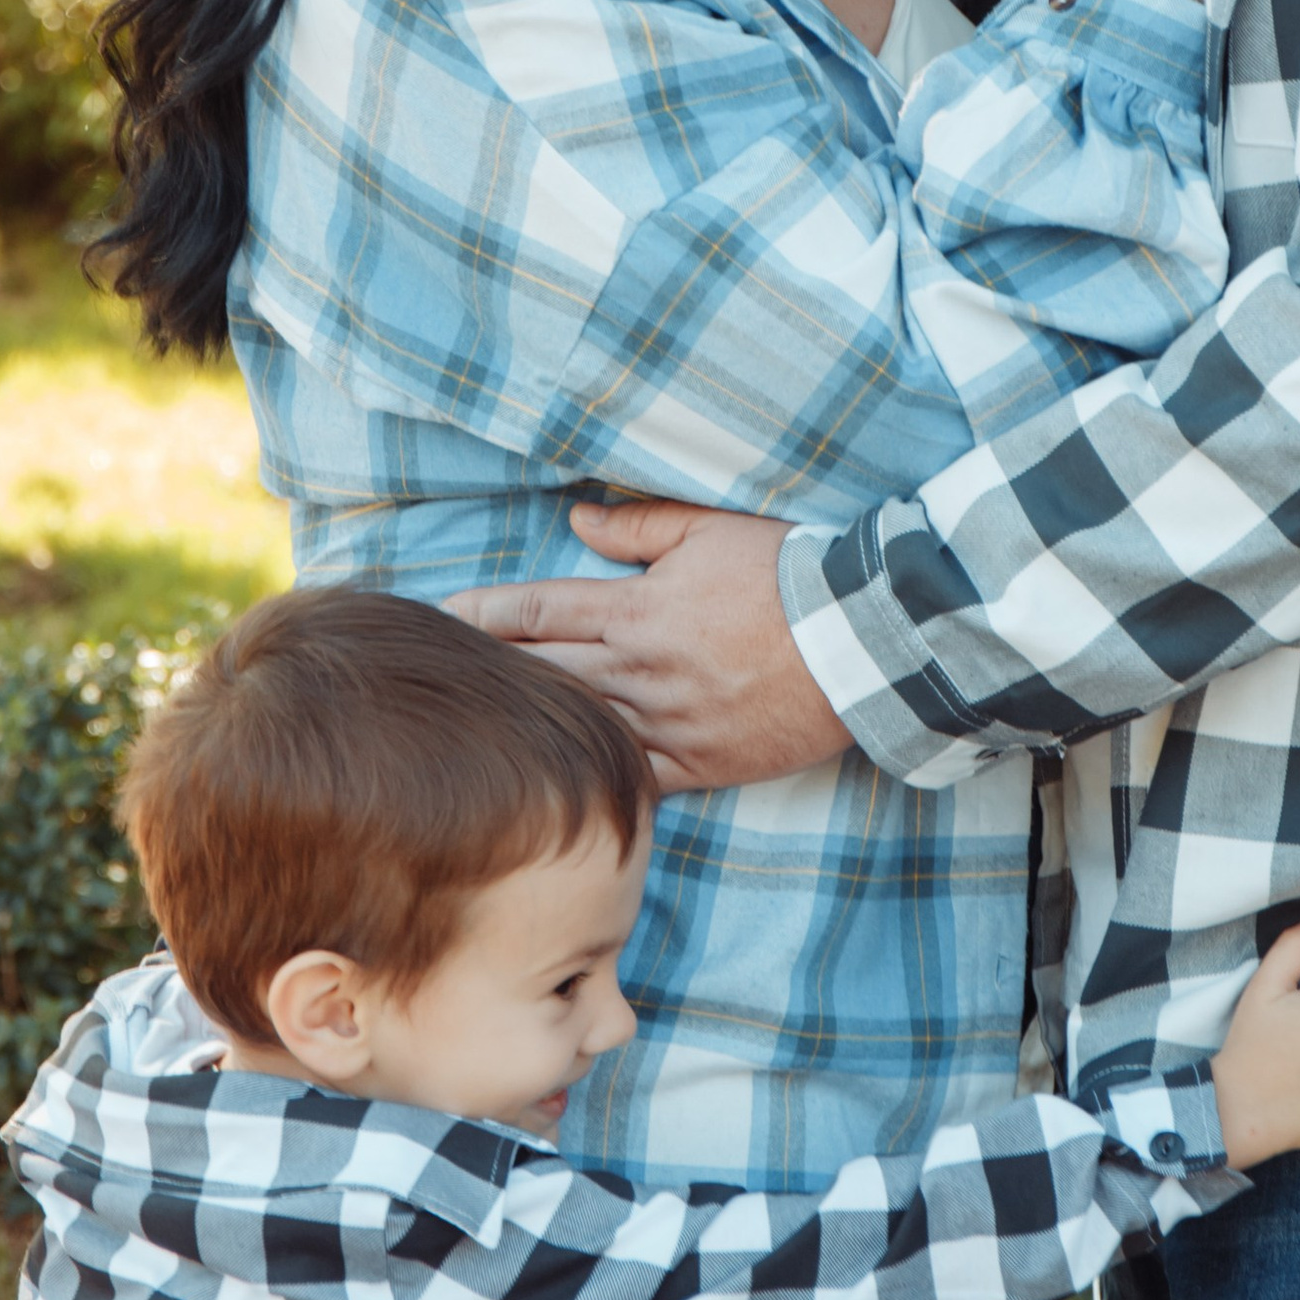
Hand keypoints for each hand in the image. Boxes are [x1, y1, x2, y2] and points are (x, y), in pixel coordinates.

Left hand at [449, 501, 842, 794]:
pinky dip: (595, 774)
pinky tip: (560, 778)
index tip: (443, 617)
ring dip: (533, 724)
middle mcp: (641, 669)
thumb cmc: (785, 574)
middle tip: (441, 674)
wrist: (858, 640)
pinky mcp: (701, 762)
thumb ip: (637, 528)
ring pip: (581, 725)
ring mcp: (668, 722)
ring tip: (484, 728)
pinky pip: (634, 775)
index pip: (538, 610)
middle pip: (546, 671)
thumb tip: (577, 521)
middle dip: (491, 672)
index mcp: (636, 609)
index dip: (484, 614)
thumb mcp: (709, 531)